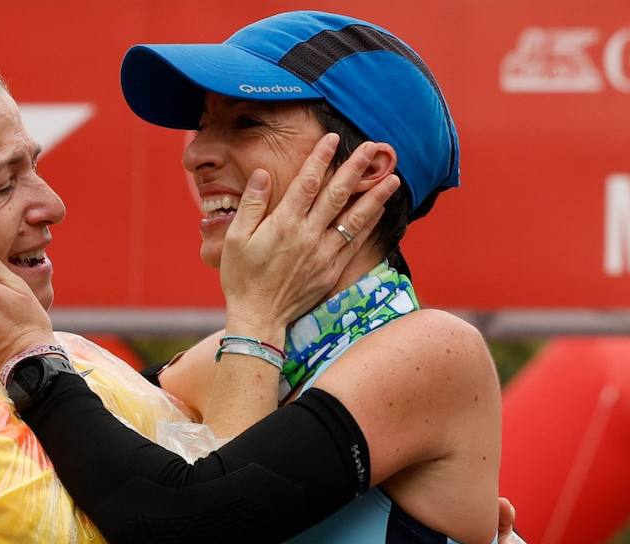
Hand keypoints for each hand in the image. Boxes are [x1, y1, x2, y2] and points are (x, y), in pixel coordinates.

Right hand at [219, 132, 400, 337]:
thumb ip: (251, 204)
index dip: (321, 158)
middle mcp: (308, 236)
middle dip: (356, 168)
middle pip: (337, 195)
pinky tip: (379, 211)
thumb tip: (262, 174)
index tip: (333, 139)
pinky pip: (356, 243)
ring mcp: (324, 254)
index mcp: (283, 224)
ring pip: (355, 219)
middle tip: (372, 148)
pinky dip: (369, 224)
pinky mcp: (332, 270)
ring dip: (375, 197)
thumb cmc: (242, 277)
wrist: (259, 318)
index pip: (307, 182)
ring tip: (392, 178)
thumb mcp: (236, 238)